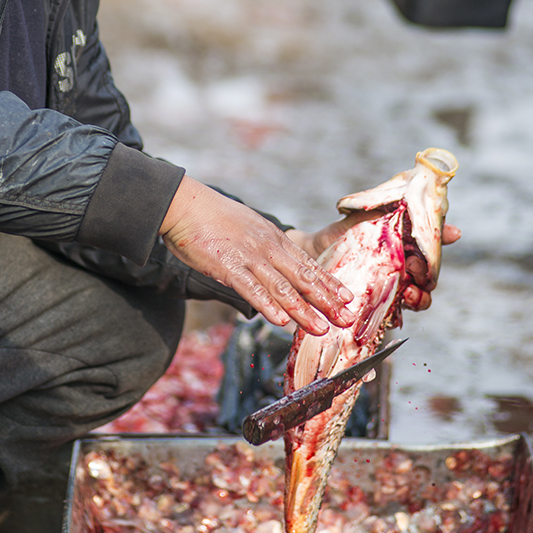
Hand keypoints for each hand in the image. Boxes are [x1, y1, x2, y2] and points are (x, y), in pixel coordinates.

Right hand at [160, 177, 355, 334]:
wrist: (185, 203)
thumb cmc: (212, 217)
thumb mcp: (248, 227)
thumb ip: (262, 246)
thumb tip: (273, 264)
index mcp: (273, 238)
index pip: (307, 264)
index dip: (329, 283)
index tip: (348, 298)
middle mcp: (267, 247)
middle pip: (303, 278)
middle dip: (327, 301)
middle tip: (347, 320)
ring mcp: (249, 257)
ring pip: (282, 287)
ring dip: (303, 310)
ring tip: (320, 328)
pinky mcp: (227, 265)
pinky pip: (252, 289)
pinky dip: (268, 305)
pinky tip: (280, 320)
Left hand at [287, 215, 459, 314]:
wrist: (312, 251)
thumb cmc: (342, 232)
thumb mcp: (367, 217)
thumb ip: (395, 213)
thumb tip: (435, 214)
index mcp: (405, 251)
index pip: (431, 261)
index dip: (433, 263)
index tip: (422, 261)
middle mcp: (402, 272)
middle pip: (427, 284)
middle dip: (425, 282)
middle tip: (412, 273)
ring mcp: (390, 291)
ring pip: (416, 302)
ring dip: (417, 300)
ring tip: (406, 294)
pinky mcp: (374, 307)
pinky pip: (391, 317)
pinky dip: (395, 318)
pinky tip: (391, 315)